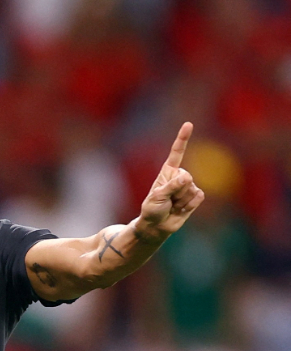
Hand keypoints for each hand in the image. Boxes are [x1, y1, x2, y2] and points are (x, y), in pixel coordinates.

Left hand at [138, 122, 204, 238]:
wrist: (157, 226)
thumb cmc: (152, 209)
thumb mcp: (157, 197)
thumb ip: (171, 186)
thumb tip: (187, 177)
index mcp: (167, 172)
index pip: (177, 152)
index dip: (183, 138)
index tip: (188, 124)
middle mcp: (179, 176)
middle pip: (186, 177)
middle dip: (176, 191)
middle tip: (167, 200)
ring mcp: (188, 186)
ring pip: (192, 189)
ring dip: (181, 200)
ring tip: (172, 205)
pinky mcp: (195, 197)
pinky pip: (198, 197)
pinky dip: (189, 205)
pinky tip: (181, 209)